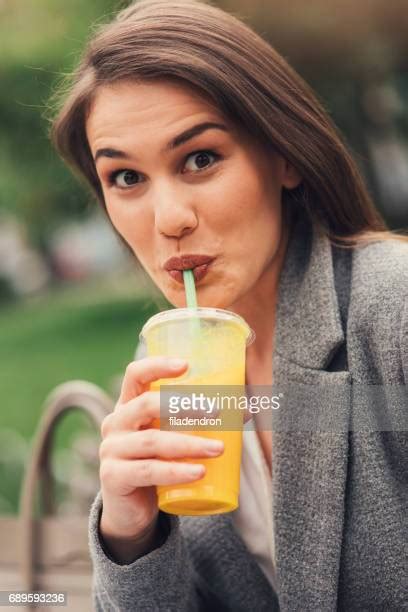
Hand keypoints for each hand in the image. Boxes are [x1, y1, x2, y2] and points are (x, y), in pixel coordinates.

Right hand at [98, 357, 223, 557]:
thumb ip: (194, 422)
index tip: (186, 365)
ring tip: (218, 449)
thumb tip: (245, 409)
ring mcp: (111, 450)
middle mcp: (116, 423)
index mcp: (127, 405)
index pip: (134, 375)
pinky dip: (176, 471)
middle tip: (216, 411)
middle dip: (183, 405)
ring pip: (152, 441)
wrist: (131, 510)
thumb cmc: (156, 462)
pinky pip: (148, 470)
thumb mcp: (169, 436)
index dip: (157, 365)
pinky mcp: (113, 477)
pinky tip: (198, 473)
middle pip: (146, 405)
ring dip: (189, 444)